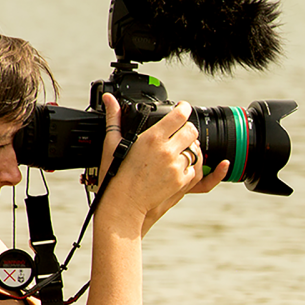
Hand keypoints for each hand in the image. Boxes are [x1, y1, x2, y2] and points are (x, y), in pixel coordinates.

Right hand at [98, 94, 228, 235]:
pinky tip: (175, 167)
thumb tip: (109, 99)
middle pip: (191, 131)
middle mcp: (167, 151)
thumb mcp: (112, 144)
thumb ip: (113, 118)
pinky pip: (194, 169)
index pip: (179, 116)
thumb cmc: (114, 175)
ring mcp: (176, 167)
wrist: (123, 205)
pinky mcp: (181, 182)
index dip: (183, 108)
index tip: (182, 107)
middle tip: (180, 131)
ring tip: (177, 150)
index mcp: (152, 138)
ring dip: (189, 148)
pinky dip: (188, 166)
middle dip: (187, 129)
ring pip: (195, 150)